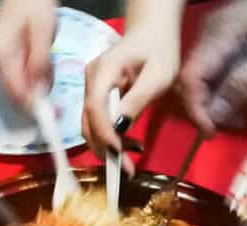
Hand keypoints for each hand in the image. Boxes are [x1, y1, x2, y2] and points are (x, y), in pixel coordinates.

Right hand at [0, 0, 57, 109]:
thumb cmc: (33, 4)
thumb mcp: (42, 33)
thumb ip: (40, 64)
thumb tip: (41, 92)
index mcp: (0, 55)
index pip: (16, 91)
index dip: (34, 105)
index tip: (52, 115)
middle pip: (17, 91)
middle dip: (38, 94)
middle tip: (57, 95)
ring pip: (21, 85)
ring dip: (38, 83)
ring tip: (48, 60)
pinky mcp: (4, 59)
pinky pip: (21, 75)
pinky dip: (35, 74)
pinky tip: (42, 59)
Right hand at [83, 22, 178, 171]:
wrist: (151, 34)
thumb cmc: (159, 51)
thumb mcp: (158, 76)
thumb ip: (138, 100)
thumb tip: (120, 128)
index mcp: (103, 71)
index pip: (95, 107)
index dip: (104, 134)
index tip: (120, 153)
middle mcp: (90, 81)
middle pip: (88, 122)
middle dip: (105, 149)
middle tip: (127, 170)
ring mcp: (90, 89)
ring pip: (90, 126)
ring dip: (108, 147)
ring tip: (133, 155)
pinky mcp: (95, 97)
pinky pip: (97, 123)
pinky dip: (111, 138)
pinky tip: (128, 144)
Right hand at [178, 0, 246, 135]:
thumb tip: (215, 115)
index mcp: (221, 33)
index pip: (190, 78)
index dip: (195, 109)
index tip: (211, 132)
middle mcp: (208, 33)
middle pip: (190, 81)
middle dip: (206, 109)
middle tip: (234, 123)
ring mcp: (212, 36)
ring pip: (200, 79)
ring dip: (215, 102)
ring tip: (242, 113)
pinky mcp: (219, 42)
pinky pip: (212, 72)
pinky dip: (223, 91)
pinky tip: (243, 96)